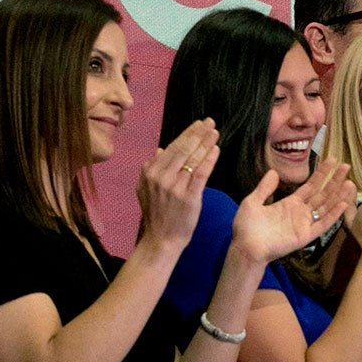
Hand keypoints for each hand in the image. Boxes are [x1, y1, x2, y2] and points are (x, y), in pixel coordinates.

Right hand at [140, 119, 217, 247]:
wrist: (161, 239)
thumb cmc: (156, 215)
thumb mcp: (145, 190)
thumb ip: (151, 169)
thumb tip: (159, 150)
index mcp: (150, 172)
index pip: (172, 148)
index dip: (186, 134)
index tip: (198, 124)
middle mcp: (161, 176)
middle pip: (183, 149)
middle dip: (197, 133)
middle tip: (209, 122)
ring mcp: (175, 186)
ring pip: (192, 159)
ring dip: (205, 143)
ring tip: (215, 132)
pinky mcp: (189, 197)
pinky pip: (201, 173)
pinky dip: (209, 160)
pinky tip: (215, 149)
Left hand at [231, 162, 355, 263]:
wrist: (246, 247)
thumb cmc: (247, 227)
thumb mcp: (252, 201)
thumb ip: (265, 188)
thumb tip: (273, 172)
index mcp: (289, 204)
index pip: (310, 186)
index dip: (321, 173)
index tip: (331, 160)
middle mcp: (300, 213)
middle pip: (322, 193)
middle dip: (334, 180)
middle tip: (346, 166)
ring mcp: (305, 224)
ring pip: (326, 206)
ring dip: (338, 195)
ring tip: (350, 182)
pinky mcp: (306, 235)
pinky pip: (323, 224)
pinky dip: (334, 214)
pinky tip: (343, 203)